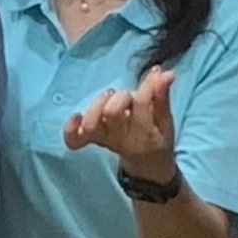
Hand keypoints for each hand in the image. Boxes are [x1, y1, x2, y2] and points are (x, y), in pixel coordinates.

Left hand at [61, 65, 179, 175]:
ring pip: (92, 124)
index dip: (146, 85)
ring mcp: (104, 139)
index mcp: (144, 133)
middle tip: (127, 95)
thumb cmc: (157, 137)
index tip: (154, 73)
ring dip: (98, 105)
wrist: (147, 164)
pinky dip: (71, 128)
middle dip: (120, 97)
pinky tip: (76, 116)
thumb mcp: (165, 121)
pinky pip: (74, 139)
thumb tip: (165, 73)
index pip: (141, 105)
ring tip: (109, 96)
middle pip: (111, 113)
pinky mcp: (91, 138)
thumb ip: (162, 97)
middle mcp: (121, 138)